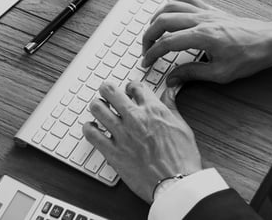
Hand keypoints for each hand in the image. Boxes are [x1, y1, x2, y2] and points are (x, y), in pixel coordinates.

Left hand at [82, 81, 201, 203]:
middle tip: (107, 92)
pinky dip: (89, 128)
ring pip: (98, 108)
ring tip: (99, 109)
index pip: (135, 86)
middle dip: (107, 89)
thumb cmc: (182, 159)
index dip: (130, 87)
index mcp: (153, 110)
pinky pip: (92, 134)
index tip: (128, 91)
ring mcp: (122, 134)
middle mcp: (135, 118)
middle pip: (111, 91)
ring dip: (97, 106)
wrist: (176, 183)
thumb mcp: (182, 126)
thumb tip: (170, 92)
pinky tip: (92, 128)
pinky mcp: (113, 152)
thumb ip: (171, 106)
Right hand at [142, 0, 271, 85]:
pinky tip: (170, 12)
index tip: (146, 63)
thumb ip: (192, 74)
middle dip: (149, 35)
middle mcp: (201, 20)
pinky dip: (174, 3)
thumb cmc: (250, 57)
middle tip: (145, 50)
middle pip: (163, 21)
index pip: (167, 43)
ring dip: (157, 18)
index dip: (152, 54)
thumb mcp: (220, 73)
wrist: (270, 41)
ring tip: (152, 32)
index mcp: (202, 36)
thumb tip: (172, 79)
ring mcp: (206, 12)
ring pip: (172, 6)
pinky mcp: (212, 10)